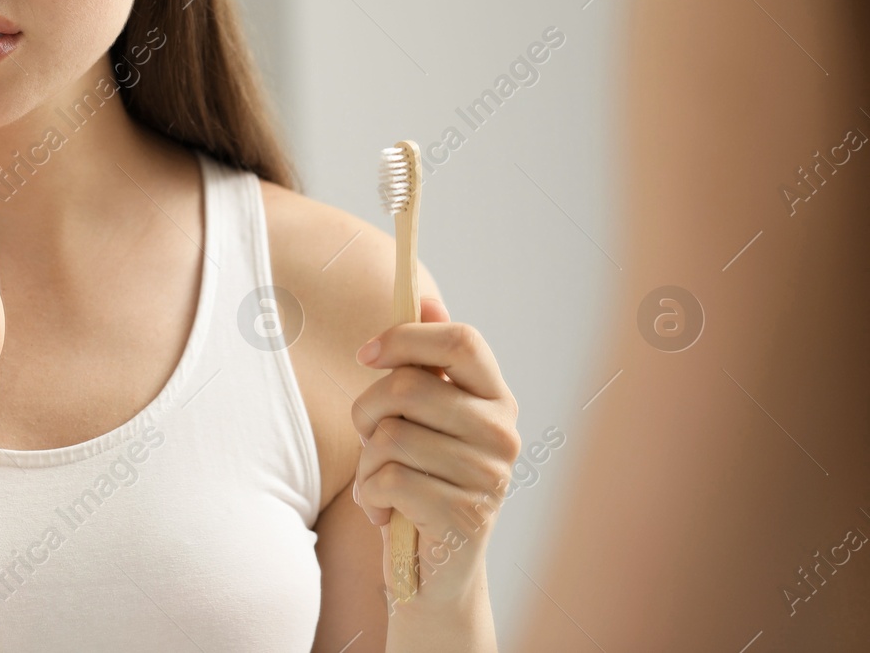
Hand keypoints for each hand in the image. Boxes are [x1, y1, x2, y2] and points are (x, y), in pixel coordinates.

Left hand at [349, 295, 520, 607]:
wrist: (434, 571)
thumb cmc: (421, 479)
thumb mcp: (423, 418)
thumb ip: (425, 363)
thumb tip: (423, 298)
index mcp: (496, 398)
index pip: (461, 340)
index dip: (406, 338)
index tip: (366, 355)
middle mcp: (503, 434)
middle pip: (409, 387)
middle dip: (367, 411)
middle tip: (371, 439)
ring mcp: (489, 477)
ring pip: (389, 436)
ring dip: (366, 462)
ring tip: (382, 482)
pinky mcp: (464, 517)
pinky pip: (387, 479)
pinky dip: (369, 495)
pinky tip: (385, 511)